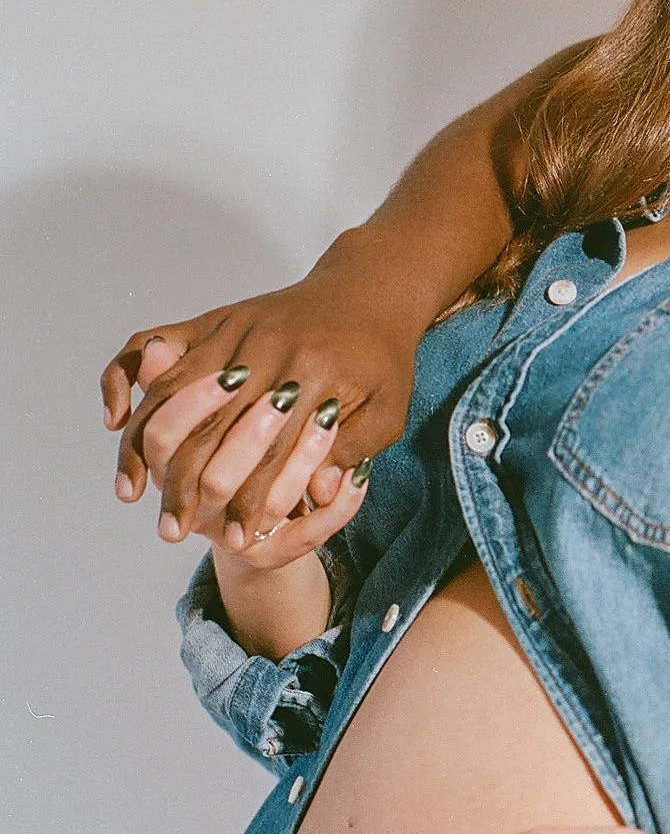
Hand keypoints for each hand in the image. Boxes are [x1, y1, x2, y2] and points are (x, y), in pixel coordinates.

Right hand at [103, 235, 422, 541]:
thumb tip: (319, 488)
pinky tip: (118, 421)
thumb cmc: (383, 361)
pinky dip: (134, 388)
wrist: (369, 292)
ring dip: (149, 447)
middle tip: (175, 530)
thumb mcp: (389, 411)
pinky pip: (161, 353)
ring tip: (133, 491)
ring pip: (175, 394)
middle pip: (212, 428)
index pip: (272, 455)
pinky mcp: (218, 320)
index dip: (251, 502)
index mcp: (315, 376)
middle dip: (190, 486)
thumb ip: (353, 450)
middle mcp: (270, 350)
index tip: (239, 541)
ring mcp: (238, 330)